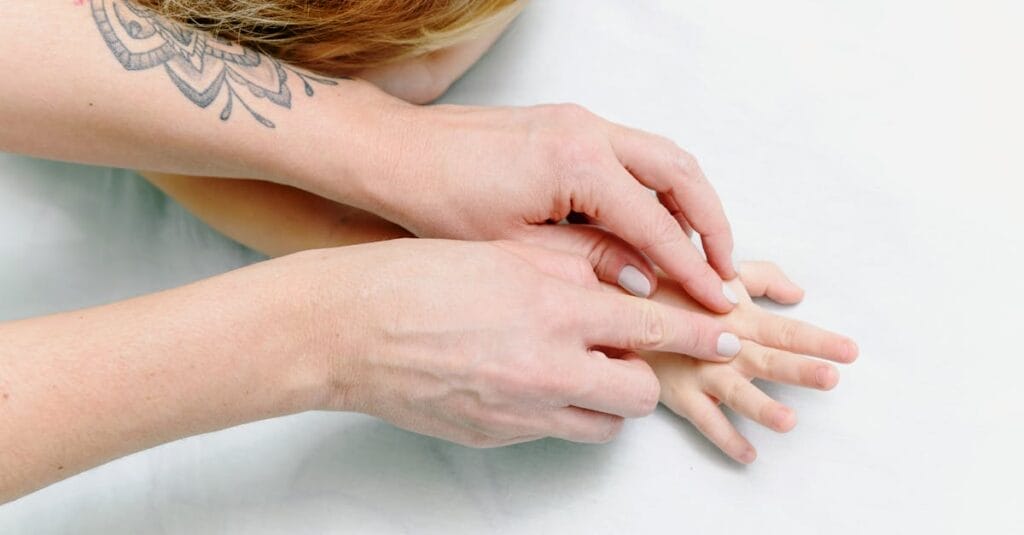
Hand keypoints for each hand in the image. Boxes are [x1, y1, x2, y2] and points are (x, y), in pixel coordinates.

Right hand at [288, 239, 743, 446]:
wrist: (351, 328)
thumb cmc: (421, 279)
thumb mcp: (507, 252)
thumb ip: (577, 268)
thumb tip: (627, 283)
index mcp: (555, 309)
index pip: (655, 327)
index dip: (699, 332)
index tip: (727, 334)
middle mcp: (548, 367)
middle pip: (639, 394)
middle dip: (644, 376)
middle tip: (623, 354)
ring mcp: (522, 410)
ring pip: (602, 424)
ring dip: (604, 400)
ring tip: (575, 369)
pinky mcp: (497, 436)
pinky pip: (553, 432)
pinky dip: (558, 411)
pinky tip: (526, 380)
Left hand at [349, 103, 736, 311]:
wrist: (400, 154)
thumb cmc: (441, 200)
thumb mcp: (517, 248)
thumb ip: (589, 264)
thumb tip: (643, 280)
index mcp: (577, 163)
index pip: (655, 223)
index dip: (690, 268)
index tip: (715, 299)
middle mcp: (588, 131)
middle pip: (680, 173)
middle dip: (711, 223)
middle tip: (726, 271)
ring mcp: (580, 121)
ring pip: (662, 156)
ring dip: (689, 201)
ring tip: (701, 250)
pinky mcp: (568, 124)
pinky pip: (634, 152)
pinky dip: (657, 186)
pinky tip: (655, 221)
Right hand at [641, 261, 858, 462]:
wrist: (614, 303)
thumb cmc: (668, 287)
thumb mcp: (716, 272)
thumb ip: (761, 278)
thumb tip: (797, 293)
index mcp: (737, 316)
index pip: (785, 329)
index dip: (819, 339)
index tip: (851, 351)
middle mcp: (722, 345)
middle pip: (768, 359)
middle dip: (800, 368)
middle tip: (831, 378)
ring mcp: (700, 371)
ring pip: (736, 393)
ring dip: (763, 407)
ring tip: (789, 422)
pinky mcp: (678, 393)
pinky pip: (704, 421)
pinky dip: (726, 439)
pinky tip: (749, 455)